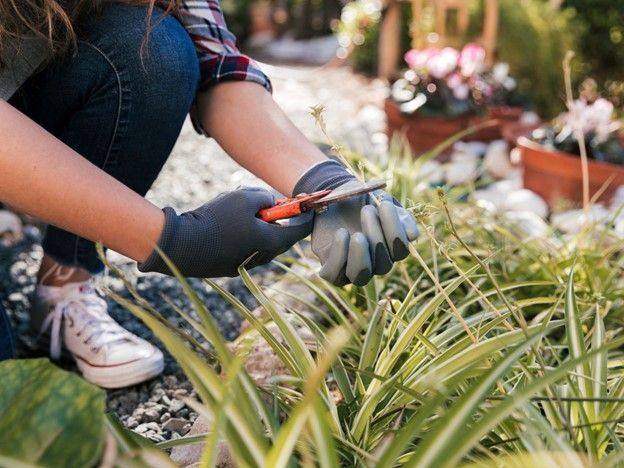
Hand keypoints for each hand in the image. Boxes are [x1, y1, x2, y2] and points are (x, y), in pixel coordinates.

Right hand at [139, 187, 312, 277]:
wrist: (181, 246)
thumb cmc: (215, 219)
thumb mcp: (244, 197)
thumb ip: (264, 197)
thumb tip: (271, 202)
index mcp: (270, 241)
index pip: (300, 231)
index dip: (307, 216)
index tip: (310, 206)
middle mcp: (262, 257)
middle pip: (281, 237)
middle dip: (280, 220)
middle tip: (274, 205)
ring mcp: (246, 264)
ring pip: (263, 243)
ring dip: (261, 227)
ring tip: (242, 210)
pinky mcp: (231, 267)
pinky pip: (248, 248)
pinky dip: (247, 236)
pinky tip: (228, 224)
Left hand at [293, 160, 417, 285]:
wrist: (332, 198)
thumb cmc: (360, 200)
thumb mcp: (382, 201)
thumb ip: (400, 215)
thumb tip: (412, 235)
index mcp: (390, 248)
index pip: (400, 251)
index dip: (396, 231)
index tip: (385, 204)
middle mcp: (374, 263)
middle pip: (383, 265)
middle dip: (376, 237)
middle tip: (366, 210)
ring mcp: (352, 269)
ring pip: (360, 277)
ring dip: (360, 256)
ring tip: (357, 234)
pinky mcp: (332, 270)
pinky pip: (335, 276)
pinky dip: (339, 256)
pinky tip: (341, 233)